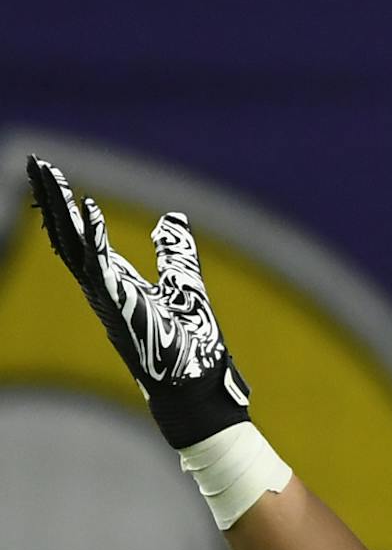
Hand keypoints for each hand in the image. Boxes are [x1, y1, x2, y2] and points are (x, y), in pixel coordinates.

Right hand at [24, 154, 250, 448]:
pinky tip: (88, 209)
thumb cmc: (192, 345)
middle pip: (68, 235)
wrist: (198, 387)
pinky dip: (95, 238)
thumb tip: (173, 218)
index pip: (82, 237)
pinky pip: (101, 267)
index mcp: (115, 282)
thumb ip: (176, 253)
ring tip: (47, 173)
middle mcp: (103, 287)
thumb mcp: (185, 285)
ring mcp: (107, 297)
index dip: (67, 206)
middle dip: (51, 198)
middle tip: (36, 162)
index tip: (51, 173)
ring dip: (61, 209)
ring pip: (74, 245)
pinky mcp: (120, 307)